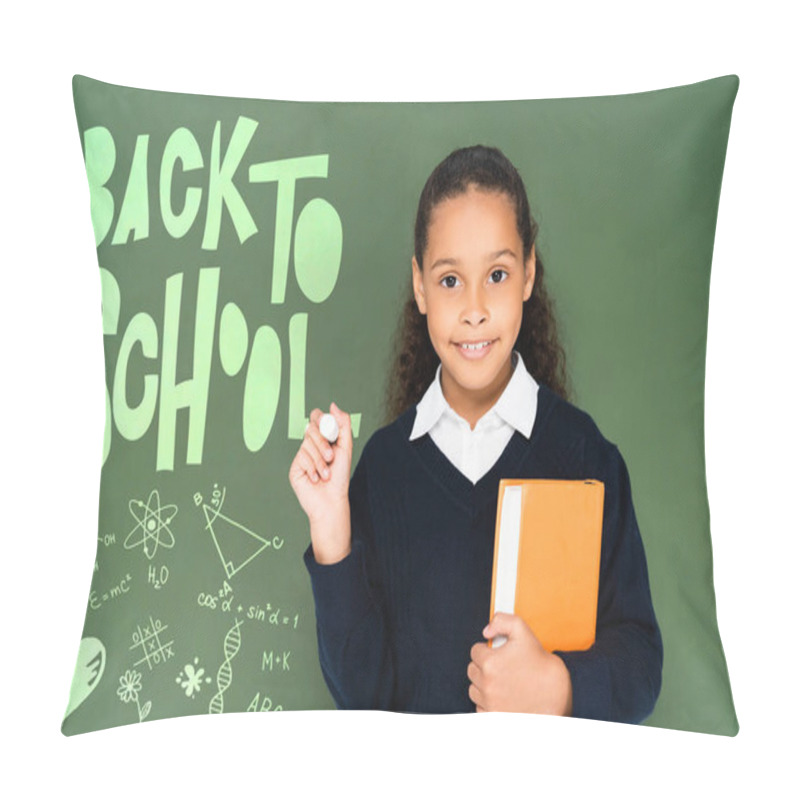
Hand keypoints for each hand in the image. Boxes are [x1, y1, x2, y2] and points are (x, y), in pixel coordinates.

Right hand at [288, 402, 352, 523]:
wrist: (331, 500)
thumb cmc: (340, 477)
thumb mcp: (346, 448)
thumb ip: (343, 425)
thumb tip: (333, 405)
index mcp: (325, 438)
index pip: (318, 418)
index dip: (322, 420)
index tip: (330, 431)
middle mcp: (312, 445)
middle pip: (311, 428)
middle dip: (323, 443)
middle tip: (331, 457)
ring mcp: (302, 455)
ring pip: (307, 444)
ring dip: (320, 461)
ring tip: (326, 474)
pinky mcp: (295, 466)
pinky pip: (302, 457)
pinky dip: (313, 468)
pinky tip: (316, 478)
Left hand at [467, 612, 572, 715]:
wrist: (557, 697)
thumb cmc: (541, 665)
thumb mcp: (524, 632)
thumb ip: (502, 621)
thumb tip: (486, 631)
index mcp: (489, 663)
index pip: (475, 651)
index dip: (488, 650)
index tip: (499, 654)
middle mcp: (486, 684)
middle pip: (472, 670)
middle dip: (484, 666)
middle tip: (503, 667)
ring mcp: (489, 703)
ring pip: (474, 689)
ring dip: (484, 684)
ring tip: (504, 682)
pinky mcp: (493, 717)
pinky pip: (479, 707)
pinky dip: (488, 702)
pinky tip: (504, 697)